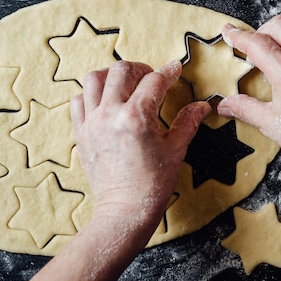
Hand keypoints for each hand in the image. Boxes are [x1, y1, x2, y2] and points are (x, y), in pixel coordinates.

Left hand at [70, 60, 209, 239]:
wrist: (124, 211)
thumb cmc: (152, 185)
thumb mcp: (175, 150)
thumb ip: (187, 122)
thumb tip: (202, 106)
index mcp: (136, 118)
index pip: (154, 80)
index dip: (169, 72)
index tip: (176, 70)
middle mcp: (110, 115)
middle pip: (122, 70)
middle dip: (141, 68)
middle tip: (152, 78)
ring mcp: (92, 123)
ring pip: (94, 79)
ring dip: (112, 76)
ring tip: (126, 84)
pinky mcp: (81, 132)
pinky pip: (79, 100)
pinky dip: (91, 94)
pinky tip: (106, 102)